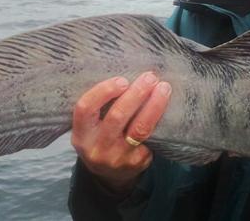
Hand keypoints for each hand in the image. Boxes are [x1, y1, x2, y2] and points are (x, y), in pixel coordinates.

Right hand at [71, 71, 171, 192]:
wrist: (110, 176)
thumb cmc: (101, 139)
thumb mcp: (91, 128)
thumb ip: (100, 107)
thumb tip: (126, 73)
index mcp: (81, 135)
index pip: (85, 109)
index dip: (104, 91)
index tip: (122, 79)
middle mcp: (97, 148)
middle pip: (117, 116)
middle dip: (136, 93)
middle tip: (150, 77)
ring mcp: (118, 158)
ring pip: (140, 127)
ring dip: (154, 104)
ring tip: (163, 88)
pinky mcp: (138, 163)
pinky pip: (152, 137)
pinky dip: (160, 120)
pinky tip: (168, 108)